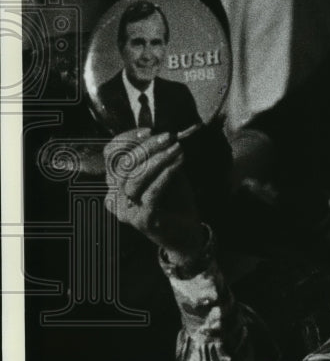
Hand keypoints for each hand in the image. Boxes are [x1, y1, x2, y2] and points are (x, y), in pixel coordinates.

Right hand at [103, 126, 205, 265]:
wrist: (187, 231)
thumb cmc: (175, 199)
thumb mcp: (165, 171)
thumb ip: (159, 153)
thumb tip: (162, 130)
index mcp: (114, 184)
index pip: (111, 155)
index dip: (127, 139)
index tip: (150, 130)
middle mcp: (114, 198)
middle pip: (122, 165)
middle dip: (146, 147)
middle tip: (169, 137)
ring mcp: (126, 211)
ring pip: (134, 178)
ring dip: (158, 159)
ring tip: (177, 148)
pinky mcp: (142, 221)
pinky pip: (151, 193)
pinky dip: (166, 174)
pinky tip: (179, 163)